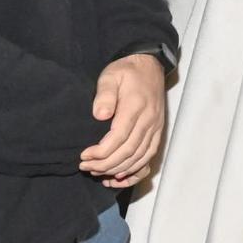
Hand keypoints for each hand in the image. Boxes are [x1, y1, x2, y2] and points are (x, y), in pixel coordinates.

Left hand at [80, 54, 167, 187]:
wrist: (149, 66)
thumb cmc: (126, 72)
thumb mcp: (110, 76)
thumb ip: (104, 94)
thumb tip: (100, 115)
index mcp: (136, 107)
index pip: (119, 137)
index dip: (101, 152)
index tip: (84, 155)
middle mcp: (149, 120)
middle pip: (128, 152)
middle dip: (105, 164)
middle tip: (85, 167)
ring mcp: (155, 127)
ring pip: (139, 157)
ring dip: (118, 169)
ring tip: (98, 172)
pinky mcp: (158, 132)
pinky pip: (149, 157)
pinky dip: (135, 170)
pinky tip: (120, 176)